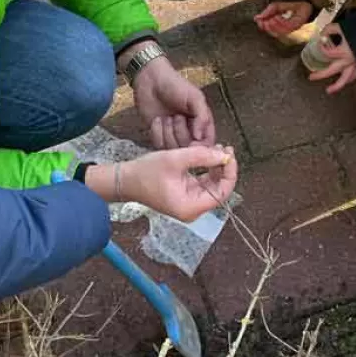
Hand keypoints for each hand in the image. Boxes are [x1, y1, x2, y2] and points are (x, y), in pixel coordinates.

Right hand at [88, 145, 237, 221]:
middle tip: (225, 146)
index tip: (229, 153)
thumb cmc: (147, 172)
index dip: (230, 172)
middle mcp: (193, 209)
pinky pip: (202, 184)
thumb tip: (225, 154)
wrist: (125, 180)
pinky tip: (208, 155)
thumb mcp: (176, 159)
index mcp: (192, 206)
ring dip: (216, 167)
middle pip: (219, 189)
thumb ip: (202, 156)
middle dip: (224, 168)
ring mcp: (189, 204)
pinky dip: (207, 170)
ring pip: (212, 185)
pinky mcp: (185, 196)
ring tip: (217, 148)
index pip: (222, 192)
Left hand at [132, 55, 215, 148]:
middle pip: (188, 149)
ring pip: (173, 150)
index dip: (200, 147)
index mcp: (203, 124)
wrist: (151, 81)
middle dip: (180, 133)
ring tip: (166, 117)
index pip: (207, 144)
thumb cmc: (175, 86)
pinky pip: (159, 146)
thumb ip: (202, 116)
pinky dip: (157, 133)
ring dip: (168, 133)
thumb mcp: (194, 97)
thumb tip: (200, 137)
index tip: (192, 142)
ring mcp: (173, 136)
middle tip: (176, 116)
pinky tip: (157, 120)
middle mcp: (190, 133)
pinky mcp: (159, 137)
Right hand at [254, 0, 312, 36]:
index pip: (272, 30)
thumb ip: (267, 12)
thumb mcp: (276, 6)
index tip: (259, 22)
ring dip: (274, 25)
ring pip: (281, 32)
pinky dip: (280, 23)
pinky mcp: (298, 25)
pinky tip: (277, 17)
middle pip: (276, 33)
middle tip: (264, 21)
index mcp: (282, 24)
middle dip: (269, 27)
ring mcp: (293, 27)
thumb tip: (256, 18)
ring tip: (271, 18)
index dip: (265, 27)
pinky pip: (287, 28)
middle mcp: (288, 27)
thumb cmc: (291, 0)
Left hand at [308, 23, 355, 93]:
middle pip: (332, 71)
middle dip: (321, 75)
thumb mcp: (342, 27)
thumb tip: (322, 33)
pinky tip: (345, 81)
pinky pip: (354, 74)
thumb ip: (330, 30)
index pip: (327, 53)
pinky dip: (349, 79)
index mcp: (343, 52)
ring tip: (329, 90)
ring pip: (346, 79)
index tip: (320, 41)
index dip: (322, 48)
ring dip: (337, 86)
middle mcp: (349, 60)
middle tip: (311, 78)